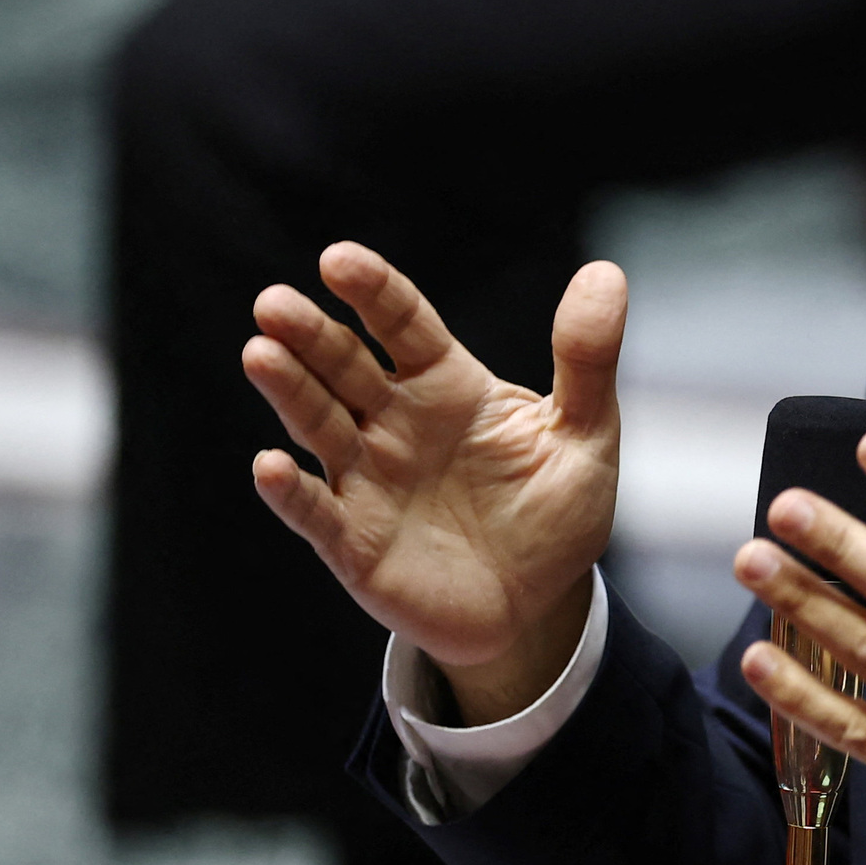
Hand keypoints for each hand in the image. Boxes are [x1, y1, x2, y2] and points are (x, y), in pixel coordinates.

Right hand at [242, 242, 622, 721]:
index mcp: (446, 384)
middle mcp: (394, 423)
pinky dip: (292, 494)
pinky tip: (270, 468)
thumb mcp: (585, 436)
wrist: (539, 604)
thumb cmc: (554, 511)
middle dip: (309, 336)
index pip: (403, 325)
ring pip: (318, 426)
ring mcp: (368, 481)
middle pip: (344, 367)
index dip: (373, 292)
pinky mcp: (355, 543)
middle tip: (274, 303)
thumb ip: (586, 360)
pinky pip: (317, 514)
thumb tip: (606, 274)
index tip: (339, 260)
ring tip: (260, 354)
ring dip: (289, 392)